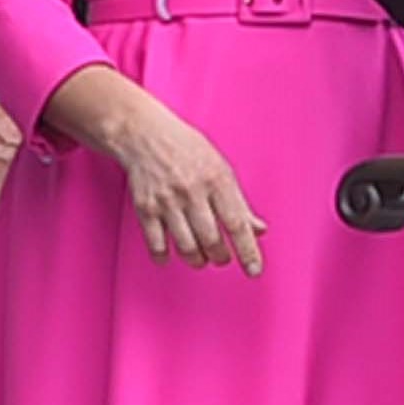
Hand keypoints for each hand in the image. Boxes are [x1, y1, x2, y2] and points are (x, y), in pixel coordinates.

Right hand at [107, 97, 266, 275]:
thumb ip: (239, 202)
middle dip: (220, 257)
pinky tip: (171, 255)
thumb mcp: (221, 168)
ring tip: (202, 258)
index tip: (254, 270)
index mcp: (216, 179)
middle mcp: (192, 191)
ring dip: (197, 260)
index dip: (248, 250)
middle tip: (222, 258)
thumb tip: (259, 230)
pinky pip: (156, 244)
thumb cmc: (187, 149)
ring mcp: (167, 201)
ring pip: (186, 246)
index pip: (236, 223)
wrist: (144, 134)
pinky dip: (165, 256)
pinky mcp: (145, 208)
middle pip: (211, 240)